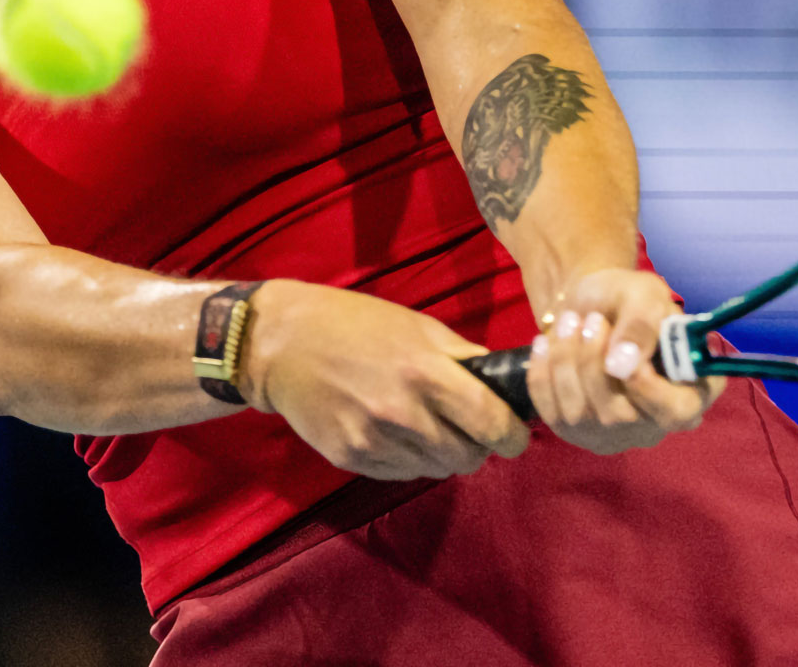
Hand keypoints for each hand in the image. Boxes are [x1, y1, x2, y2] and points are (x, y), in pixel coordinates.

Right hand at [244, 280, 530, 479]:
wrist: (282, 344)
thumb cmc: (355, 325)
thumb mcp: (417, 327)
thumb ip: (462, 358)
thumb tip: (505, 384)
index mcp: (425, 372)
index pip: (489, 421)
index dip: (512, 436)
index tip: (516, 437)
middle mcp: (401, 412)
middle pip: (466, 456)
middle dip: (477, 447)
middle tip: (469, 430)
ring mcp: (373, 440)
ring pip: (435, 470)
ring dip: (443, 454)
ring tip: (429, 426)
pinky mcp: (350, 458)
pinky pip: (402, 474)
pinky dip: (411, 460)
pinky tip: (398, 433)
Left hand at [525, 267, 721, 453]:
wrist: (592, 305)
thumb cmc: (628, 299)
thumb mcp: (643, 295)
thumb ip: (641, 324)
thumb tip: (623, 364)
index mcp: (691, 389)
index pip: (677, 411)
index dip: (648, 389)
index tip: (620, 353)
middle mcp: (656, 422)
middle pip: (620, 416)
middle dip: (593, 363)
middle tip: (591, 320)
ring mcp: (615, 433)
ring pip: (581, 414)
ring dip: (566, 361)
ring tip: (570, 322)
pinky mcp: (578, 433)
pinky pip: (551, 412)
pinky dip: (543, 372)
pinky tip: (547, 343)